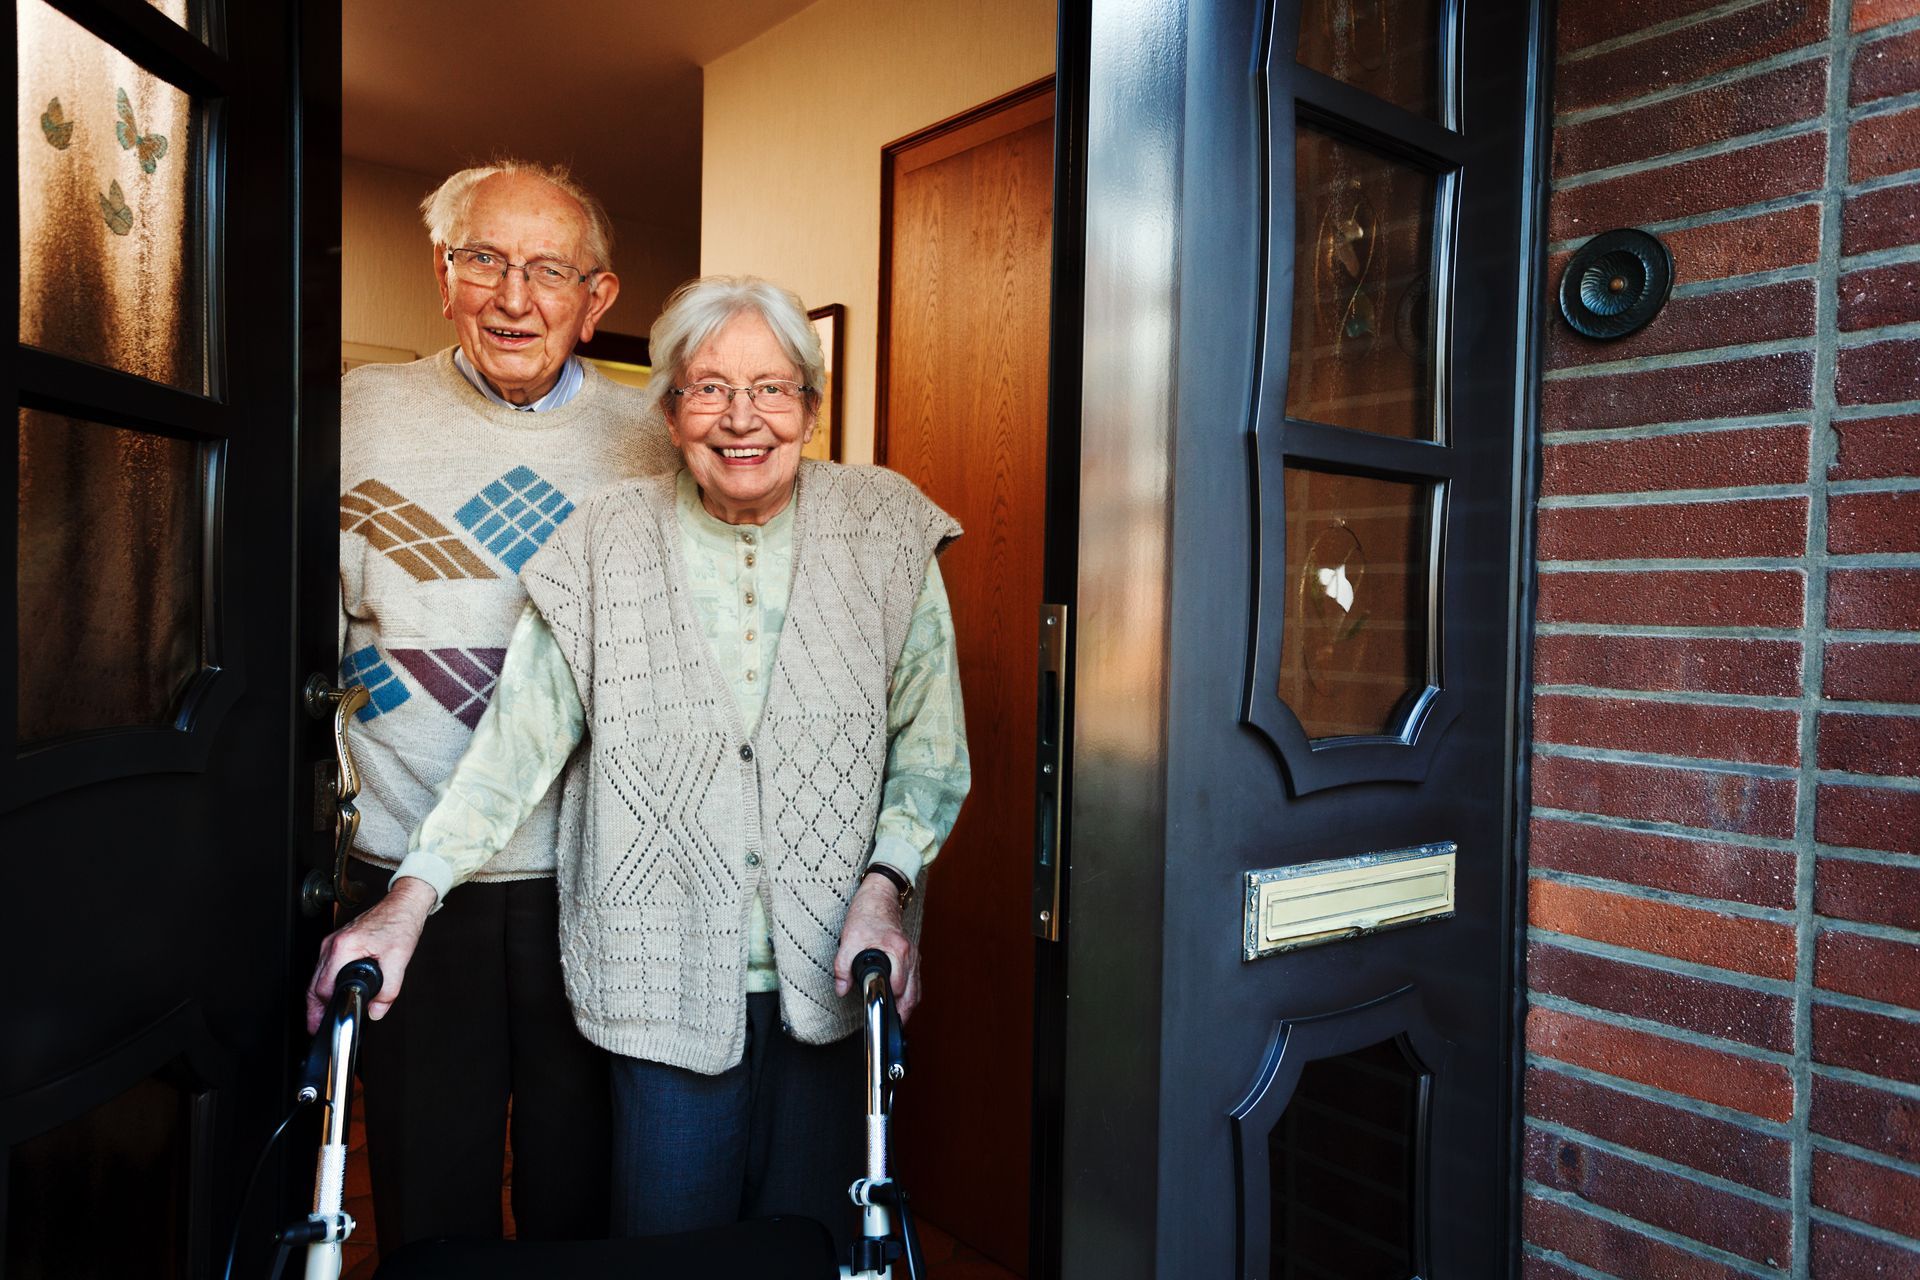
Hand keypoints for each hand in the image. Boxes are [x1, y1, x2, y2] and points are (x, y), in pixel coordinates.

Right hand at [304, 876, 436, 1032]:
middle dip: (314, 1008)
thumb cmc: (399, 925)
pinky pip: (325, 967)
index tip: (321, 1024)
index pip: (323, 988)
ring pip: (317, 976)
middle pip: (314, 984)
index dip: (324, 1009)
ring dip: (318, 996)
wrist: (402, 906)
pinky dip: (325, 983)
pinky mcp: (337, 942)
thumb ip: (388, 990)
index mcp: (344, 948)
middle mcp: (333, 944)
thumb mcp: (399, 960)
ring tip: (320, 1016)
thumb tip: (376, 1011)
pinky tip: (331, 993)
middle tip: (315, 1027)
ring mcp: (332, 942)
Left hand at [834, 873, 920, 1019]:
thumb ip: (843, 967)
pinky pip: (915, 982)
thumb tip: (842, 989)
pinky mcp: (912, 956)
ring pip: (917, 990)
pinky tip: (901, 1002)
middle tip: (891, 1026)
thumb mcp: (849, 940)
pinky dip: (910, 995)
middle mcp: (910, 955)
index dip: (889, 1002)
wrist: (880, 897)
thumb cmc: (867, 915)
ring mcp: (913, 956)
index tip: (882, 1013)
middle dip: (903, 1012)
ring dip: (908, 1006)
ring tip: (896, 1020)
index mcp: (897, 951)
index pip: (898, 987)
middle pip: (912, 994)